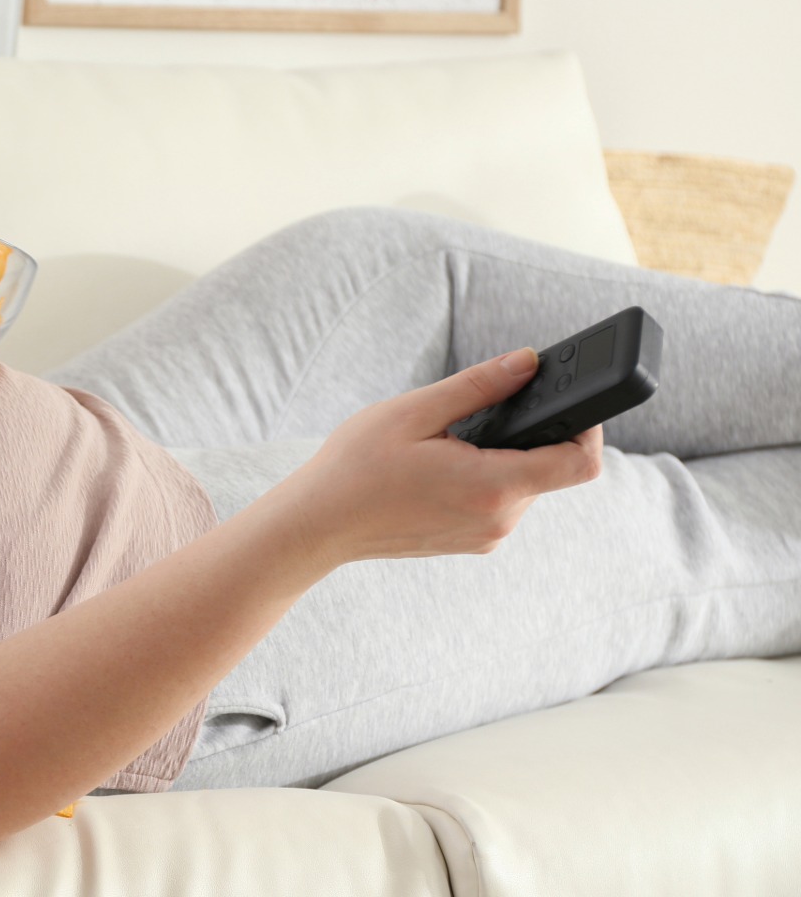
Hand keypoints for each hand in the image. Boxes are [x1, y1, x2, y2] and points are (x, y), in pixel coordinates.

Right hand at [256, 348, 605, 565]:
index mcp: (492, 486)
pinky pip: (498, 502)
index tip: (567, 400)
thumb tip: (529, 361)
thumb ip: (480, 385)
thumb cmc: (355, 467)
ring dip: (502, 458)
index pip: (580, 462)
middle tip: (481, 413)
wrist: (317, 524)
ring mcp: (485, 537)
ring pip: (522, 485)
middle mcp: (499, 520)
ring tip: (446, 445)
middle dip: (528, 436)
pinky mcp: (470, 543)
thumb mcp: (415, 411)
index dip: (588, 428)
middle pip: (550, 469)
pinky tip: (439, 468)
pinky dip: (484, 479)